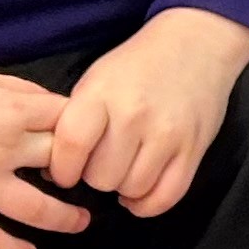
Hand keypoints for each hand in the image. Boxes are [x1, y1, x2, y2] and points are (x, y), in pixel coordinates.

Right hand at [0, 55, 88, 248]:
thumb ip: (18, 92)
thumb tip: (52, 105)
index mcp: (10, 112)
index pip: (70, 124)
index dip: (86, 132)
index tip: (90, 141)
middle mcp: (1, 150)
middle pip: (63, 166)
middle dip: (82, 175)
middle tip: (92, 182)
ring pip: (37, 211)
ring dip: (65, 219)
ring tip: (80, 222)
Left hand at [49, 9, 248, 215]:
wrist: (196, 44)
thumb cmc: (137, 65)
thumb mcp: (96, 81)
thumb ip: (75, 121)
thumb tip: (52, 172)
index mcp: (102, 94)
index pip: (70, 147)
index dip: (62, 169)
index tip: (65, 172)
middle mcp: (134, 116)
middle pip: (101, 177)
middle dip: (95, 177)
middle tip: (101, 164)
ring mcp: (168, 134)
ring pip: (132, 189)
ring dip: (123, 188)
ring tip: (124, 171)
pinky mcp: (194, 149)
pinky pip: (166, 197)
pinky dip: (147, 204)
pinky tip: (139, 193)